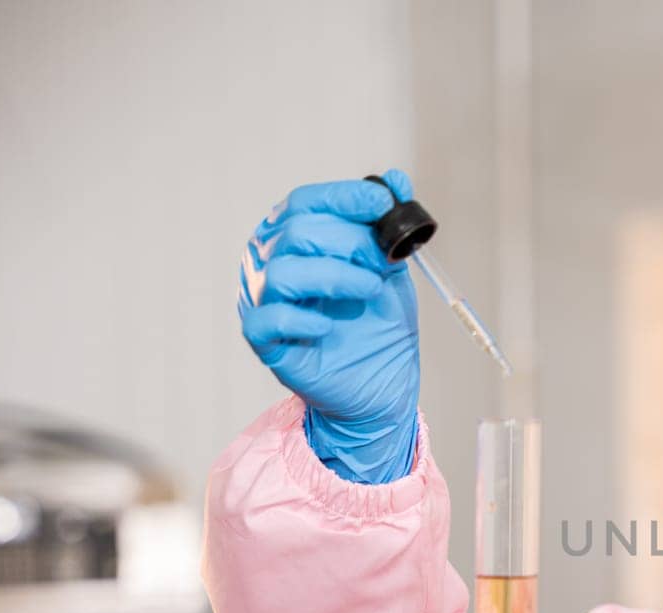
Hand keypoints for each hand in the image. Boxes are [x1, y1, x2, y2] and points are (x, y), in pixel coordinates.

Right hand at [237, 171, 420, 483]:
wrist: (385, 383)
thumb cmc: (378, 324)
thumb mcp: (391, 269)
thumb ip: (389, 227)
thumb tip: (397, 179)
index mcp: (298, 239)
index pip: (306, 202)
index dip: (344, 198)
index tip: (384, 204)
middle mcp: (273, 263)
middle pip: (297, 232)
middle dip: (350, 243)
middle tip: (383, 264)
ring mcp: (265, 301)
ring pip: (283, 272)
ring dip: (335, 276)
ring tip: (368, 291)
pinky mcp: (265, 341)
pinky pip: (265, 320)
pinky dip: (301, 319)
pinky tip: (329, 327)